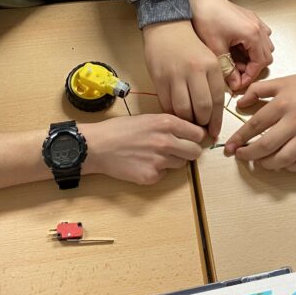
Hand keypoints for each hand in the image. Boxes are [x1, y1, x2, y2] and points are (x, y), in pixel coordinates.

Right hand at [81, 114, 206, 185]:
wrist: (97, 146)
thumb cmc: (119, 130)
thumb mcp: (147, 118)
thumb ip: (168, 124)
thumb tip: (188, 132)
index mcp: (167, 123)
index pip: (198, 134)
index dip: (195, 137)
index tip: (191, 139)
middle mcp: (167, 141)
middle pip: (195, 152)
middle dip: (189, 151)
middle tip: (178, 150)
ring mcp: (160, 160)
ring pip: (181, 164)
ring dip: (172, 161)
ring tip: (154, 155)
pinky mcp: (151, 176)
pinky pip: (164, 175)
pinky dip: (157, 172)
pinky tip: (143, 164)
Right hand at [142, 19, 225, 136]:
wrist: (167, 26)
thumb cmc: (190, 45)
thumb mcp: (209, 59)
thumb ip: (211, 82)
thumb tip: (211, 112)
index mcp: (212, 66)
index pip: (217, 101)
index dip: (216, 121)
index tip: (214, 132)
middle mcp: (196, 71)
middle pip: (202, 108)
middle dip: (202, 124)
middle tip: (199, 130)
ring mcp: (176, 75)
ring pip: (183, 109)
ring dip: (185, 121)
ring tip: (186, 124)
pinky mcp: (159, 78)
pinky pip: (166, 104)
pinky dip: (171, 113)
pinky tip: (174, 115)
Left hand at [188, 0, 273, 91]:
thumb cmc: (206, 17)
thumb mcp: (215, 48)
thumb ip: (228, 68)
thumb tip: (234, 83)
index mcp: (252, 34)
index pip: (260, 63)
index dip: (249, 77)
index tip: (238, 84)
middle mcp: (257, 27)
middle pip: (266, 55)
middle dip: (253, 68)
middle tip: (237, 75)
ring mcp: (254, 20)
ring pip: (265, 45)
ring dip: (254, 56)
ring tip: (236, 61)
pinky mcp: (248, 17)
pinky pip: (260, 35)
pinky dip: (253, 45)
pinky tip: (238, 48)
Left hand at [224, 57, 295, 171]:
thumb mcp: (281, 81)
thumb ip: (258, 90)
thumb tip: (240, 103)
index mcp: (282, 104)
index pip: (255, 125)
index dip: (239, 138)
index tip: (230, 147)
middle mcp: (294, 121)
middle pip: (266, 145)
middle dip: (249, 154)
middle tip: (241, 156)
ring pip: (284, 159)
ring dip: (268, 164)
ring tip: (260, 161)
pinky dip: (290, 168)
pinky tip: (282, 163)